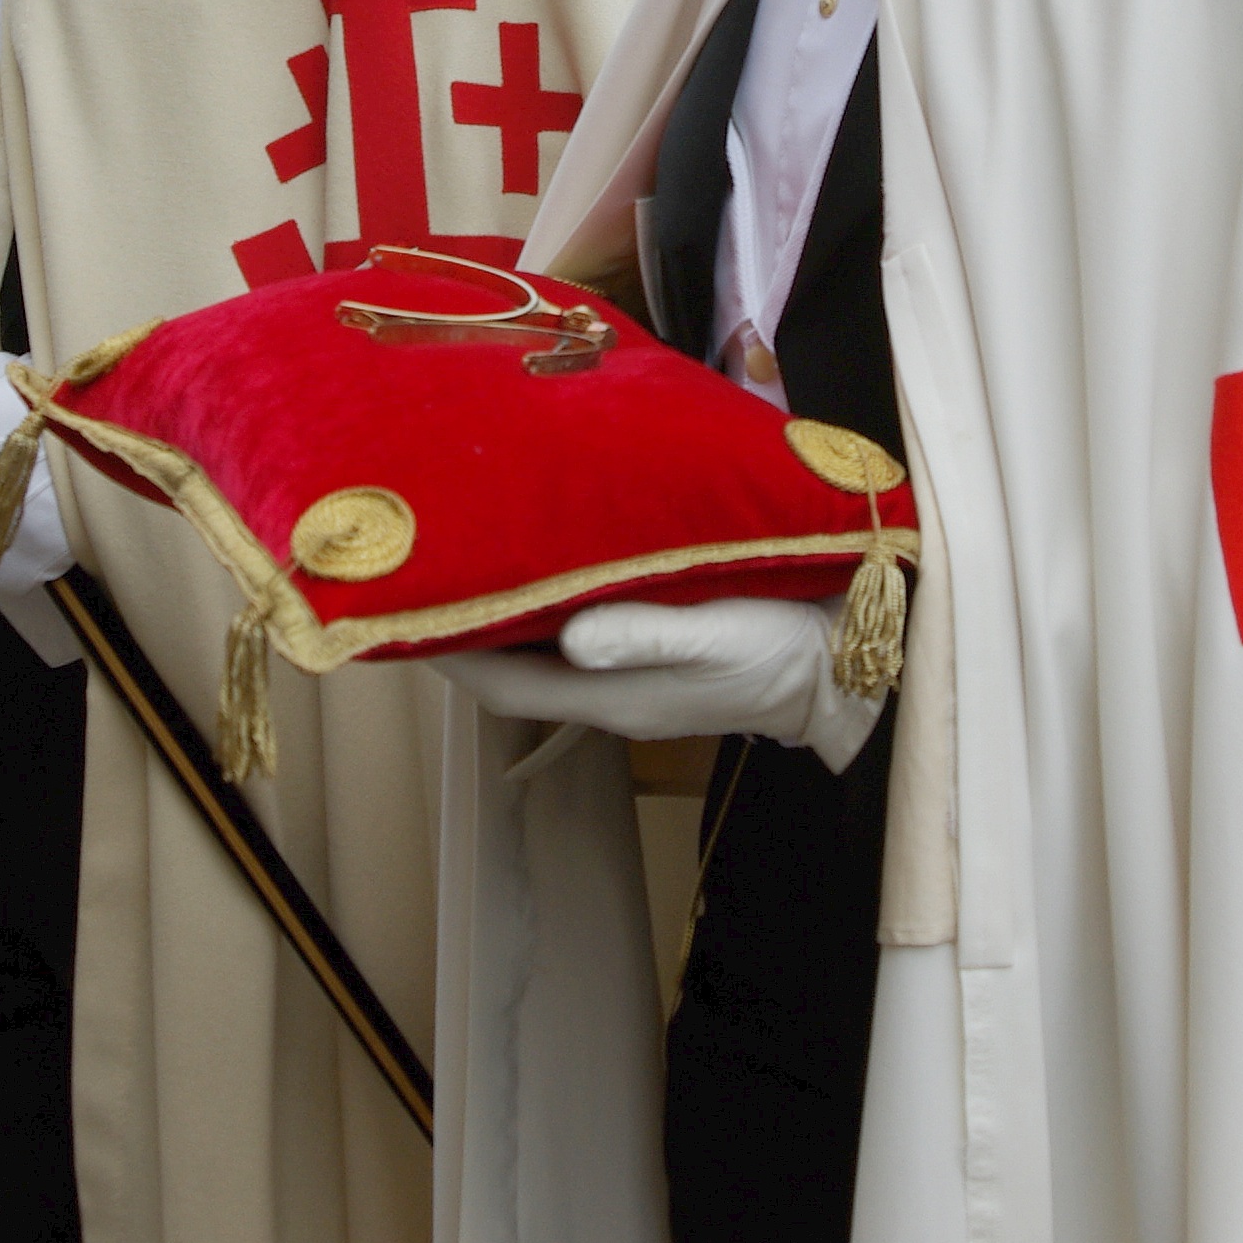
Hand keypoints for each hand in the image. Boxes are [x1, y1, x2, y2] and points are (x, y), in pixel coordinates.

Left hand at [436, 596, 881, 773]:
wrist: (846, 667)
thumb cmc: (780, 652)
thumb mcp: (715, 639)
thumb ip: (643, 636)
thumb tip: (566, 636)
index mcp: (606, 695)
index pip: (497, 679)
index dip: (443, 648)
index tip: (396, 605)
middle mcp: (604, 689)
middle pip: (509, 663)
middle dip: (464, 621)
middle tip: (424, 559)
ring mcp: (628, 673)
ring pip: (541, 645)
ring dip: (505, 607)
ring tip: (472, 547)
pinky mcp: (653, 650)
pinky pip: (579, 630)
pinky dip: (552, 598)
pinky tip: (551, 555)